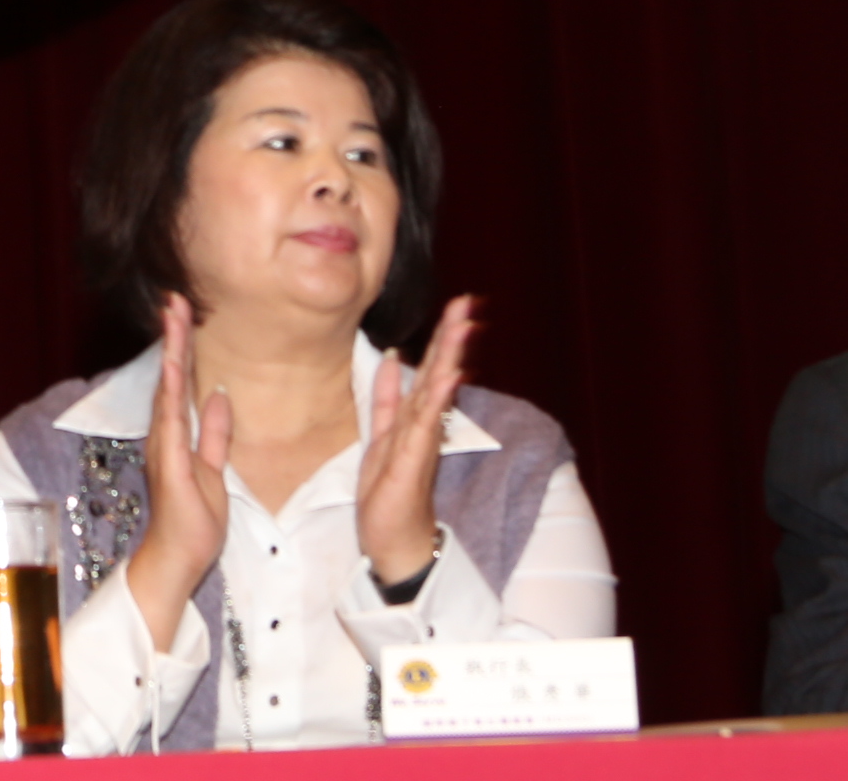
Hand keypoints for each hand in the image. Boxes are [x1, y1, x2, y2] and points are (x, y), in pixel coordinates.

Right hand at [125, 293, 232, 649]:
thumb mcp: (214, 472)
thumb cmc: (193, 523)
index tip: (186, 312)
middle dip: (174, 336)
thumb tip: (222, 397)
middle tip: (175, 298)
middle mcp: (166, 436)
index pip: (181, 382)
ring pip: (168, 389)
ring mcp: (165, 448)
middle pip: (170, 376)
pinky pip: (172, 420)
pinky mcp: (171, 464)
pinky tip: (175, 367)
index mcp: (178, 437)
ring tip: (174, 316)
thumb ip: (215, 435)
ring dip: (172, 351)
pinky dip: (173, 390)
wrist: (177, 561)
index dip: (184, 346)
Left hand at [354, 297, 477, 591]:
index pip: (430, 369)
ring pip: (436, 392)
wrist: (393, 542)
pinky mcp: (414, 461)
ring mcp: (421, 442)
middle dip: (451, 338)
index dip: (442, 337)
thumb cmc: (390, 495)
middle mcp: (422, 426)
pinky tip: (449, 376)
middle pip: (439, 373)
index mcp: (413, 417)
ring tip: (462, 328)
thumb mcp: (381, 437)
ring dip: (449, 359)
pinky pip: (425, 424)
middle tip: (467, 304)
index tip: (457, 305)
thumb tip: (391, 358)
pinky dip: (437, 399)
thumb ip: (386, 398)